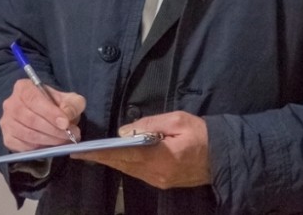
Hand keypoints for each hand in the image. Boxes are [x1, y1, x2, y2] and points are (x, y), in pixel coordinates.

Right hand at [0, 79, 85, 151]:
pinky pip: (23, 146)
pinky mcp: (8, 138)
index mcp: (23, 88)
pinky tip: (51, 145)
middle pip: (31, 119)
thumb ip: (72, 105)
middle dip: (53, 130)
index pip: (34, 99)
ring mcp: (7, 122)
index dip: (50, 113)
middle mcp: (11, 103)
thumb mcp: (70, 100)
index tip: (65, 123)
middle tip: (69, 135)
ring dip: (48, 140)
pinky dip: (39, 148)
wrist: (48, 116)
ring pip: (27, 135)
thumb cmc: (57, 105)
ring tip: (64, 140)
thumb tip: (66, 116)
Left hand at [71, 111, 210, 189]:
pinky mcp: (162, 182)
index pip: (124, 154)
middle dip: (100, 158)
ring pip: (128, 170)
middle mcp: (156, 174)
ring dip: (110, 161)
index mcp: (160, 157)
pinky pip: (137, 173)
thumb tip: (124, 132)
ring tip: (92, 153)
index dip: (102, 153)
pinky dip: (123, 164)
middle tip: (79, 152)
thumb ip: (149, 124)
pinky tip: (115, 157)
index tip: (83, 151)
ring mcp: (159, 181)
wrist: (223, 156)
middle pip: (122, 165)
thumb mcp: (178, 120)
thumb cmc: (202, 133)